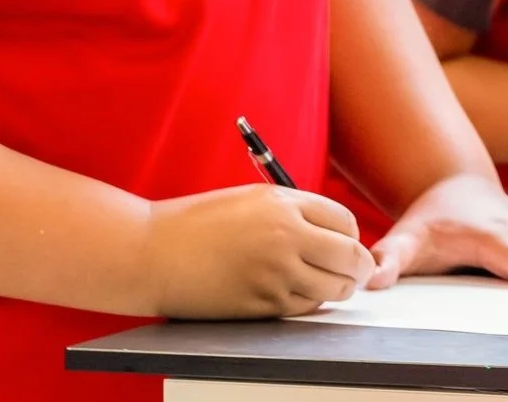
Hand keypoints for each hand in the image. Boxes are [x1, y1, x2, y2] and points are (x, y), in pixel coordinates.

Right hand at [141, 184, 374, 318]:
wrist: (148, 254)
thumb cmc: (196, 223)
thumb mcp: (253, 199)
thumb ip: (295, 210)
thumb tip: (333, 230)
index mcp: (285, 205)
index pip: (346, 222)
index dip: (352, 235)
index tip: (349, 242)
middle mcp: (287, 238)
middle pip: (351, 257)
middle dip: (359, 266)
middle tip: (357, 271)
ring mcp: (274, 274)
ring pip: (333, 288)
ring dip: (340, 288)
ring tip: (335, 285)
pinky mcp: (259, 306)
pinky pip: (303, 308)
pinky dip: (311, 304)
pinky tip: (304, 296)